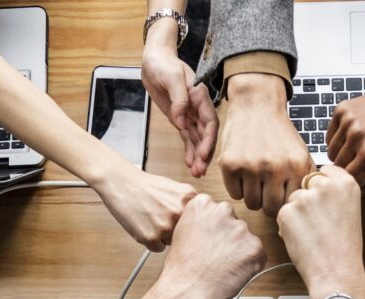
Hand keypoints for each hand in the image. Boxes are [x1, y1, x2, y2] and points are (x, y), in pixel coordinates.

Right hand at [91, 155, 196, 250]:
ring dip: (164, 237)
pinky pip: (157, 248)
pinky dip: (151, 241)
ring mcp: (165, 227)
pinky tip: (144, 226)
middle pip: (187, 235)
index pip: (200, 224)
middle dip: (177, 230)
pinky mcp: (151, 238)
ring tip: (152, 220)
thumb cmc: (147, 186)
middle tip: (163, 218)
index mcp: (190, 199)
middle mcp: (180, 213)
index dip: (190, 224)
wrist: (122, 183)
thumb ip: (192, 206)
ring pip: (173, 243)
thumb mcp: (178, 189)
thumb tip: (206, 225)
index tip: (184, 223)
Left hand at [142, 21, 217, 176]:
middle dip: (205, 153)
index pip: (210, 122)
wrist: (153, 60)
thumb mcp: (171, 77)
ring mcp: (190, 115)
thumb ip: (179, 98)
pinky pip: (187, 138)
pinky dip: (189, 151)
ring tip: (196, 173)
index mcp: (200, 97)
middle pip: (206, 135)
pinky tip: (190, 164)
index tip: (203, 154)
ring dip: (198, 156)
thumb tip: (181, 120)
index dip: (209, 139)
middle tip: (200, 170)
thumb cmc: (163, 64)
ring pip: (197, 139)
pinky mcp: (180, 119)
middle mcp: (198, 108)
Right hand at [156, 194, 266, 298]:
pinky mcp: (255, 247)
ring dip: (239, 252)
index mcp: (202, 204)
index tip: (208, 241)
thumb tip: (216, 227)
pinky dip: (249, 266)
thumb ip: (201, 223)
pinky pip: (258, 255)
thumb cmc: (180, 270)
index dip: (214, 230)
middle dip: (229, 239)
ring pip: (246, 239)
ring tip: (221, 268)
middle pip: (234, 223)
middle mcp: (223, 211)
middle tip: (216, 257)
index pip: (218, 211)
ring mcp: (241, 229)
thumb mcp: (182, 233)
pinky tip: (231, 273)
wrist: (186, 292)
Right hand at [219, 73, 312, 216]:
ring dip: (253, 196)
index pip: (291, 204)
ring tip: (255, 180)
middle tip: (266, 191)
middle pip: (270, 209)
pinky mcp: (230, 165)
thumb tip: (306, 206)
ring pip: (251, 204)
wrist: (257, 105)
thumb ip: (305, 180)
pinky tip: (243, 173)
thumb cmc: (279, 134)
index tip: (281, 195)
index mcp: (296, 166)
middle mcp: (275, 167)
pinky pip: (234, 194)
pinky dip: (238, 188)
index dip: (285, 202)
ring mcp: (251, 166)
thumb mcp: (301, 154)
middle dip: (268, 203)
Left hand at [277, 166, 364, 298]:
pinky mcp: (287, 212)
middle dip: (308, 200)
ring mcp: (305, 198)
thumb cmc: (344, 248)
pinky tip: (303, 240)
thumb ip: (333, 193)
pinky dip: (288, 227)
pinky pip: (282, 214)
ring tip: (313, 234)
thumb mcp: (349, 210)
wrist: (336, 272)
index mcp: (346, 182)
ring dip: (297, 214)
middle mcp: (325, 185)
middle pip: (306, 183)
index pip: (324, 171)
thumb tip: (313, 185)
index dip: (321, 188)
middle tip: (319, 224)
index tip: (325, 203)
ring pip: (293, 199)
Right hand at [326, 25, 364, 190]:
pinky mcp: (342, 110)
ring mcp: (347, 121)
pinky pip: (330, 136)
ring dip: (343, 155)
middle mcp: (356, 135)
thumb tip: (358, 191)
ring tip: (360, 148)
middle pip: (338, 167)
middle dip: (351, 167)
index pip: (348, 179)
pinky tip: (354, 136)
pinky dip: (339, 140)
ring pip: (331, 152)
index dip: (358, 180)